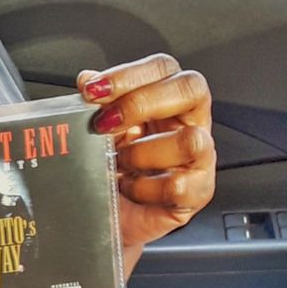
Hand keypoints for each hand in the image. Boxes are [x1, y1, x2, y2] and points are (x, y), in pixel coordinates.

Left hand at [77, 55, 215, 251]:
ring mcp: (199, 157)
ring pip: (191, 140)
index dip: (129, 74)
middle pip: (191, 89)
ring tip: (118, 164)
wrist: (106, 218)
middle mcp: (188, 122)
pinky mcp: (197, 192)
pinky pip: (178, 185)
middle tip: (105, 124)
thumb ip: (95, 104)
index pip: (163, 68)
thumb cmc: (107, 172)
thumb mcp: (97, 133)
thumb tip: (87, 78)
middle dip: (141, 103)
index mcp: (166, 100)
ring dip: (142, 153)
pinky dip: (145, 189)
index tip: (92, 90)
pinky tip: (130, 189)